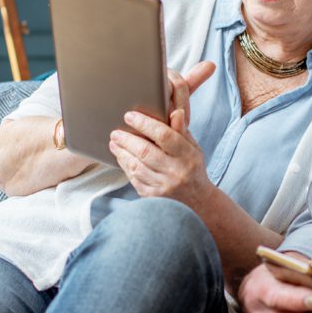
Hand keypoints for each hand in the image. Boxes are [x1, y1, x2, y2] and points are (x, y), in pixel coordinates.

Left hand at [109, 62, 215, 204]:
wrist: (197, 200)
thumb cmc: (192, 168)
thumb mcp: (192, 147)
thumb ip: (181, 130)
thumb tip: (175, 112)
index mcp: (187, 155)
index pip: (164, 135)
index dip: (144, 124)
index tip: (129, 116)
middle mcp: (175, 171)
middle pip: (145, 151)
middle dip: (126, 140)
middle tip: (116, 133)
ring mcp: (163, 186)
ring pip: (136, 167)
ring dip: (122, 153)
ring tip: (114, 143)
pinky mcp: (153, 196)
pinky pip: (134, 180)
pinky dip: (125, 167)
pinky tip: (121, 158)